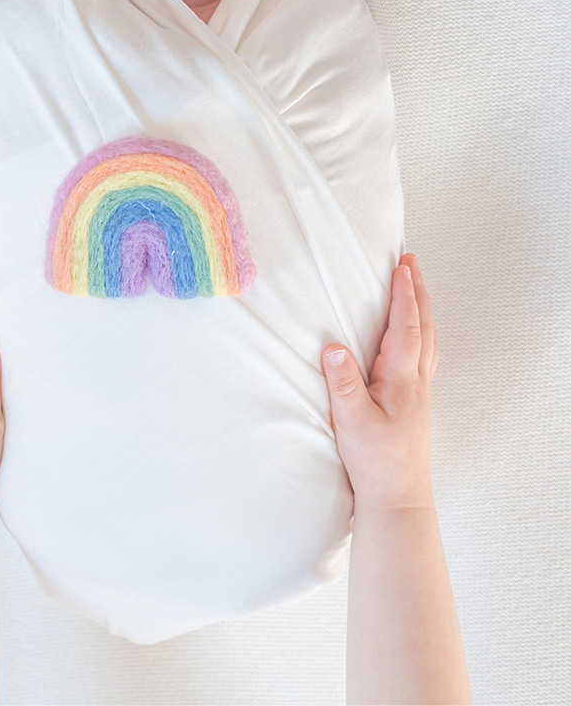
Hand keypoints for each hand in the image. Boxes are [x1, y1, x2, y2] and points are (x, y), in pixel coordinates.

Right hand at [321, 253, 437, 510]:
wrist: (397, 499)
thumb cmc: (375, 463)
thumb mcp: (351, 422)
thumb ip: (343, 384)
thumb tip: (334, 347)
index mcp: (401, 380)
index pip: (405, 328)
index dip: (404, 295)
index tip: (402, 267)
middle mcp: (416, 381)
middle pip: (424, 327)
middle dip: (418, 292)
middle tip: (411, 263)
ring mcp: (418, 392)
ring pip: (427, 340)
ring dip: (422, 309)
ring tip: (414, 287)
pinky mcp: (414, 403)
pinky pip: (424, 355)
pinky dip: (421, 332)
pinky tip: (414, 336)